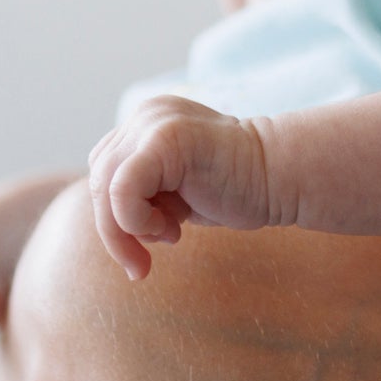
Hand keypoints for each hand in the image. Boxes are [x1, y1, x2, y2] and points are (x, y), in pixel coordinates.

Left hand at [84, 94, 277, 280]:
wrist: (283, 177)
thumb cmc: (237, 189)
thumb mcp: (176, 191)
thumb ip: (142, 193)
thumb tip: (108, 225)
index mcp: (145, 123)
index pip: (104, 173)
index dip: (116, 215)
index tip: (151, 242)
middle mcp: (145, 115)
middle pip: (98, 181)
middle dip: (115, 231)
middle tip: (142, 264)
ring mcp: (154, 122)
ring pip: (104, 188)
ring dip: (127, 230)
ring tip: (170, 237)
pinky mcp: (165, 139)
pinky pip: (123, 190)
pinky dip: (135, 221)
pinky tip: (171, 229)